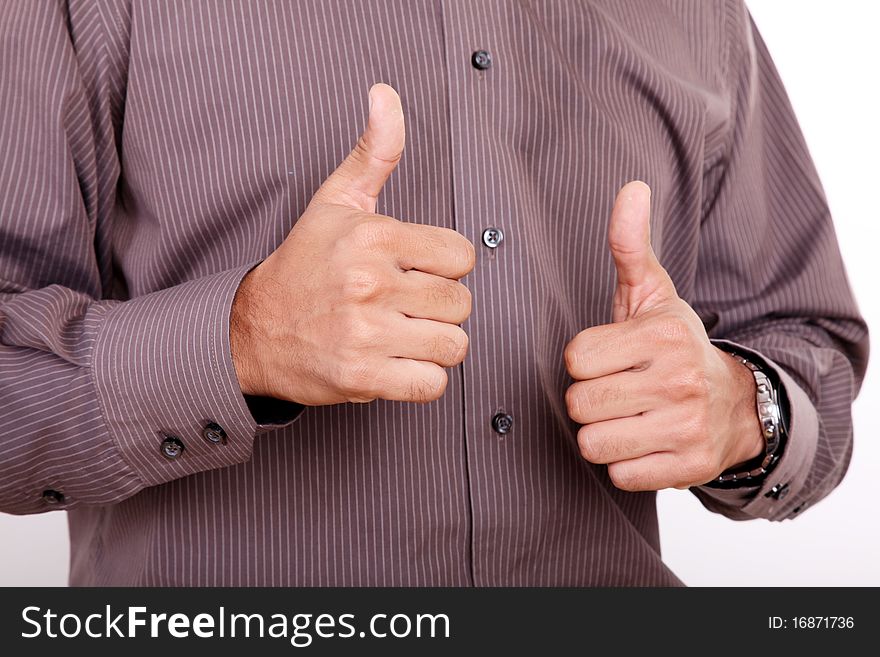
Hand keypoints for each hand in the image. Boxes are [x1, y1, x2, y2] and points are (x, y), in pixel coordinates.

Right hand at [231, 84, 474, 405]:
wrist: (254, 330)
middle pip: (462, 304)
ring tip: (402, 334)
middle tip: (404, 306)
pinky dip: (421, 379)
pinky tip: (396, 363)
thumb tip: (386, 93)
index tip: (415, 270)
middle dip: (440, 308)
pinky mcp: (363, 377)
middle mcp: (371, 283)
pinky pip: (433, 385)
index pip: (462, 256)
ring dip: (434, 345)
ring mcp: (366, 333)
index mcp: (373, 237)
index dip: (444, 267)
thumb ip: (373, 151)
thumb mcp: (335, 202)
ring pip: (454, 345)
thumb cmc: (304, 265)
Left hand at [563, 182, 763, 490]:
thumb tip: (631, 188)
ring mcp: (685, 427)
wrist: (734, 404)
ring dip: (601, 434)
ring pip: (593, 443)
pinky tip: (643, 443)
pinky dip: (623, 464)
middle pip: (580, 404)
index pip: (575, 358)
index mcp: (661, 335)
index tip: (607, 358)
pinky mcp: (687, 467)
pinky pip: (619, 476)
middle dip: (589, 400)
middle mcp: (678, 380)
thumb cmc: (675, 346)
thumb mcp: (653, 294)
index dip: (583, 361)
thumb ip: (630, 246)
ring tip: (627, 417)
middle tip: (615, 391)